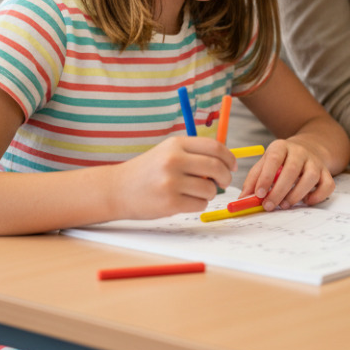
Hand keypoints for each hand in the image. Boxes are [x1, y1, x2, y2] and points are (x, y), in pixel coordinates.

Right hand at [111, 136, 235, 219]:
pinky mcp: (170, 202)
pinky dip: (198, 204)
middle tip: (224, 182)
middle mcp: (173, 160)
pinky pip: (200, 204)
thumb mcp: (167, 152)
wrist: (117, 189)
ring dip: (210, 193)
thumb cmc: (147, 171)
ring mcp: (171, 182)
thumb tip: (225, 162)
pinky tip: (185, 201)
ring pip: (210, 189)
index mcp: (175, 144)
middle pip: (216, 167)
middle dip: (225, 177)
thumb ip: (193, 154)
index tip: (232, 165)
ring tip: (195, 192)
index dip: (229, 157)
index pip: (214, 147)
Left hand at [241, 137, 337, 209]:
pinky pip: (327, 185)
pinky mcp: (326, 172)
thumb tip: (243, 199)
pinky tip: (306, 201)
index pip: (273, 159)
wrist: (309, 148)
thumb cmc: (281, 161)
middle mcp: (300, 151)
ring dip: (296, 194)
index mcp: (281, 147)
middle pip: (292, 169)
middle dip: (279, 191)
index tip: (259, 194)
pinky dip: (318, 196)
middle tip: (269, 206)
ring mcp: (315, 161)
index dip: (266, 177)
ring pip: (310, 177)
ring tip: (285, 205)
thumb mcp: (265, 163)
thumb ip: (254, 179)